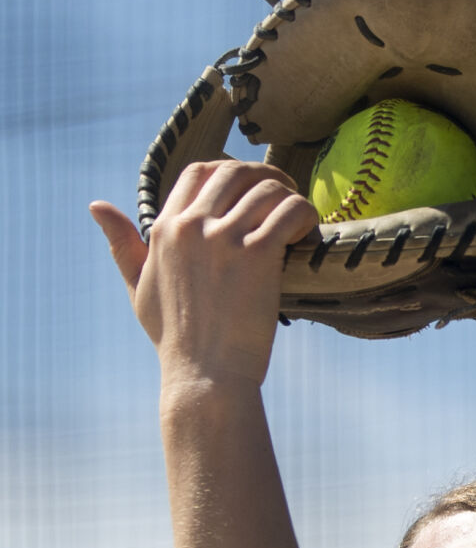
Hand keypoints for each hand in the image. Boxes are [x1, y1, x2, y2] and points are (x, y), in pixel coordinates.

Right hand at [90, 160, 318, 387]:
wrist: (204, 376)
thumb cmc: (175, 338)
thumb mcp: (139, 287)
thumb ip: (122, 245)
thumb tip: (97, 206)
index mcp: (165, 229)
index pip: (198, 172)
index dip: (229, 171)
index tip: (250, 188)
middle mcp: (192, 226)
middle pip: (235, 171)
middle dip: (264, 176)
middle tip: (284, 195)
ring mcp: (224, 239)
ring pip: (266, 187)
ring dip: (289, 194)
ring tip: (299, 216)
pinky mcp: (257, 256)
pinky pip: (289, 212)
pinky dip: (305, 214)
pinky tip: (307, 232)